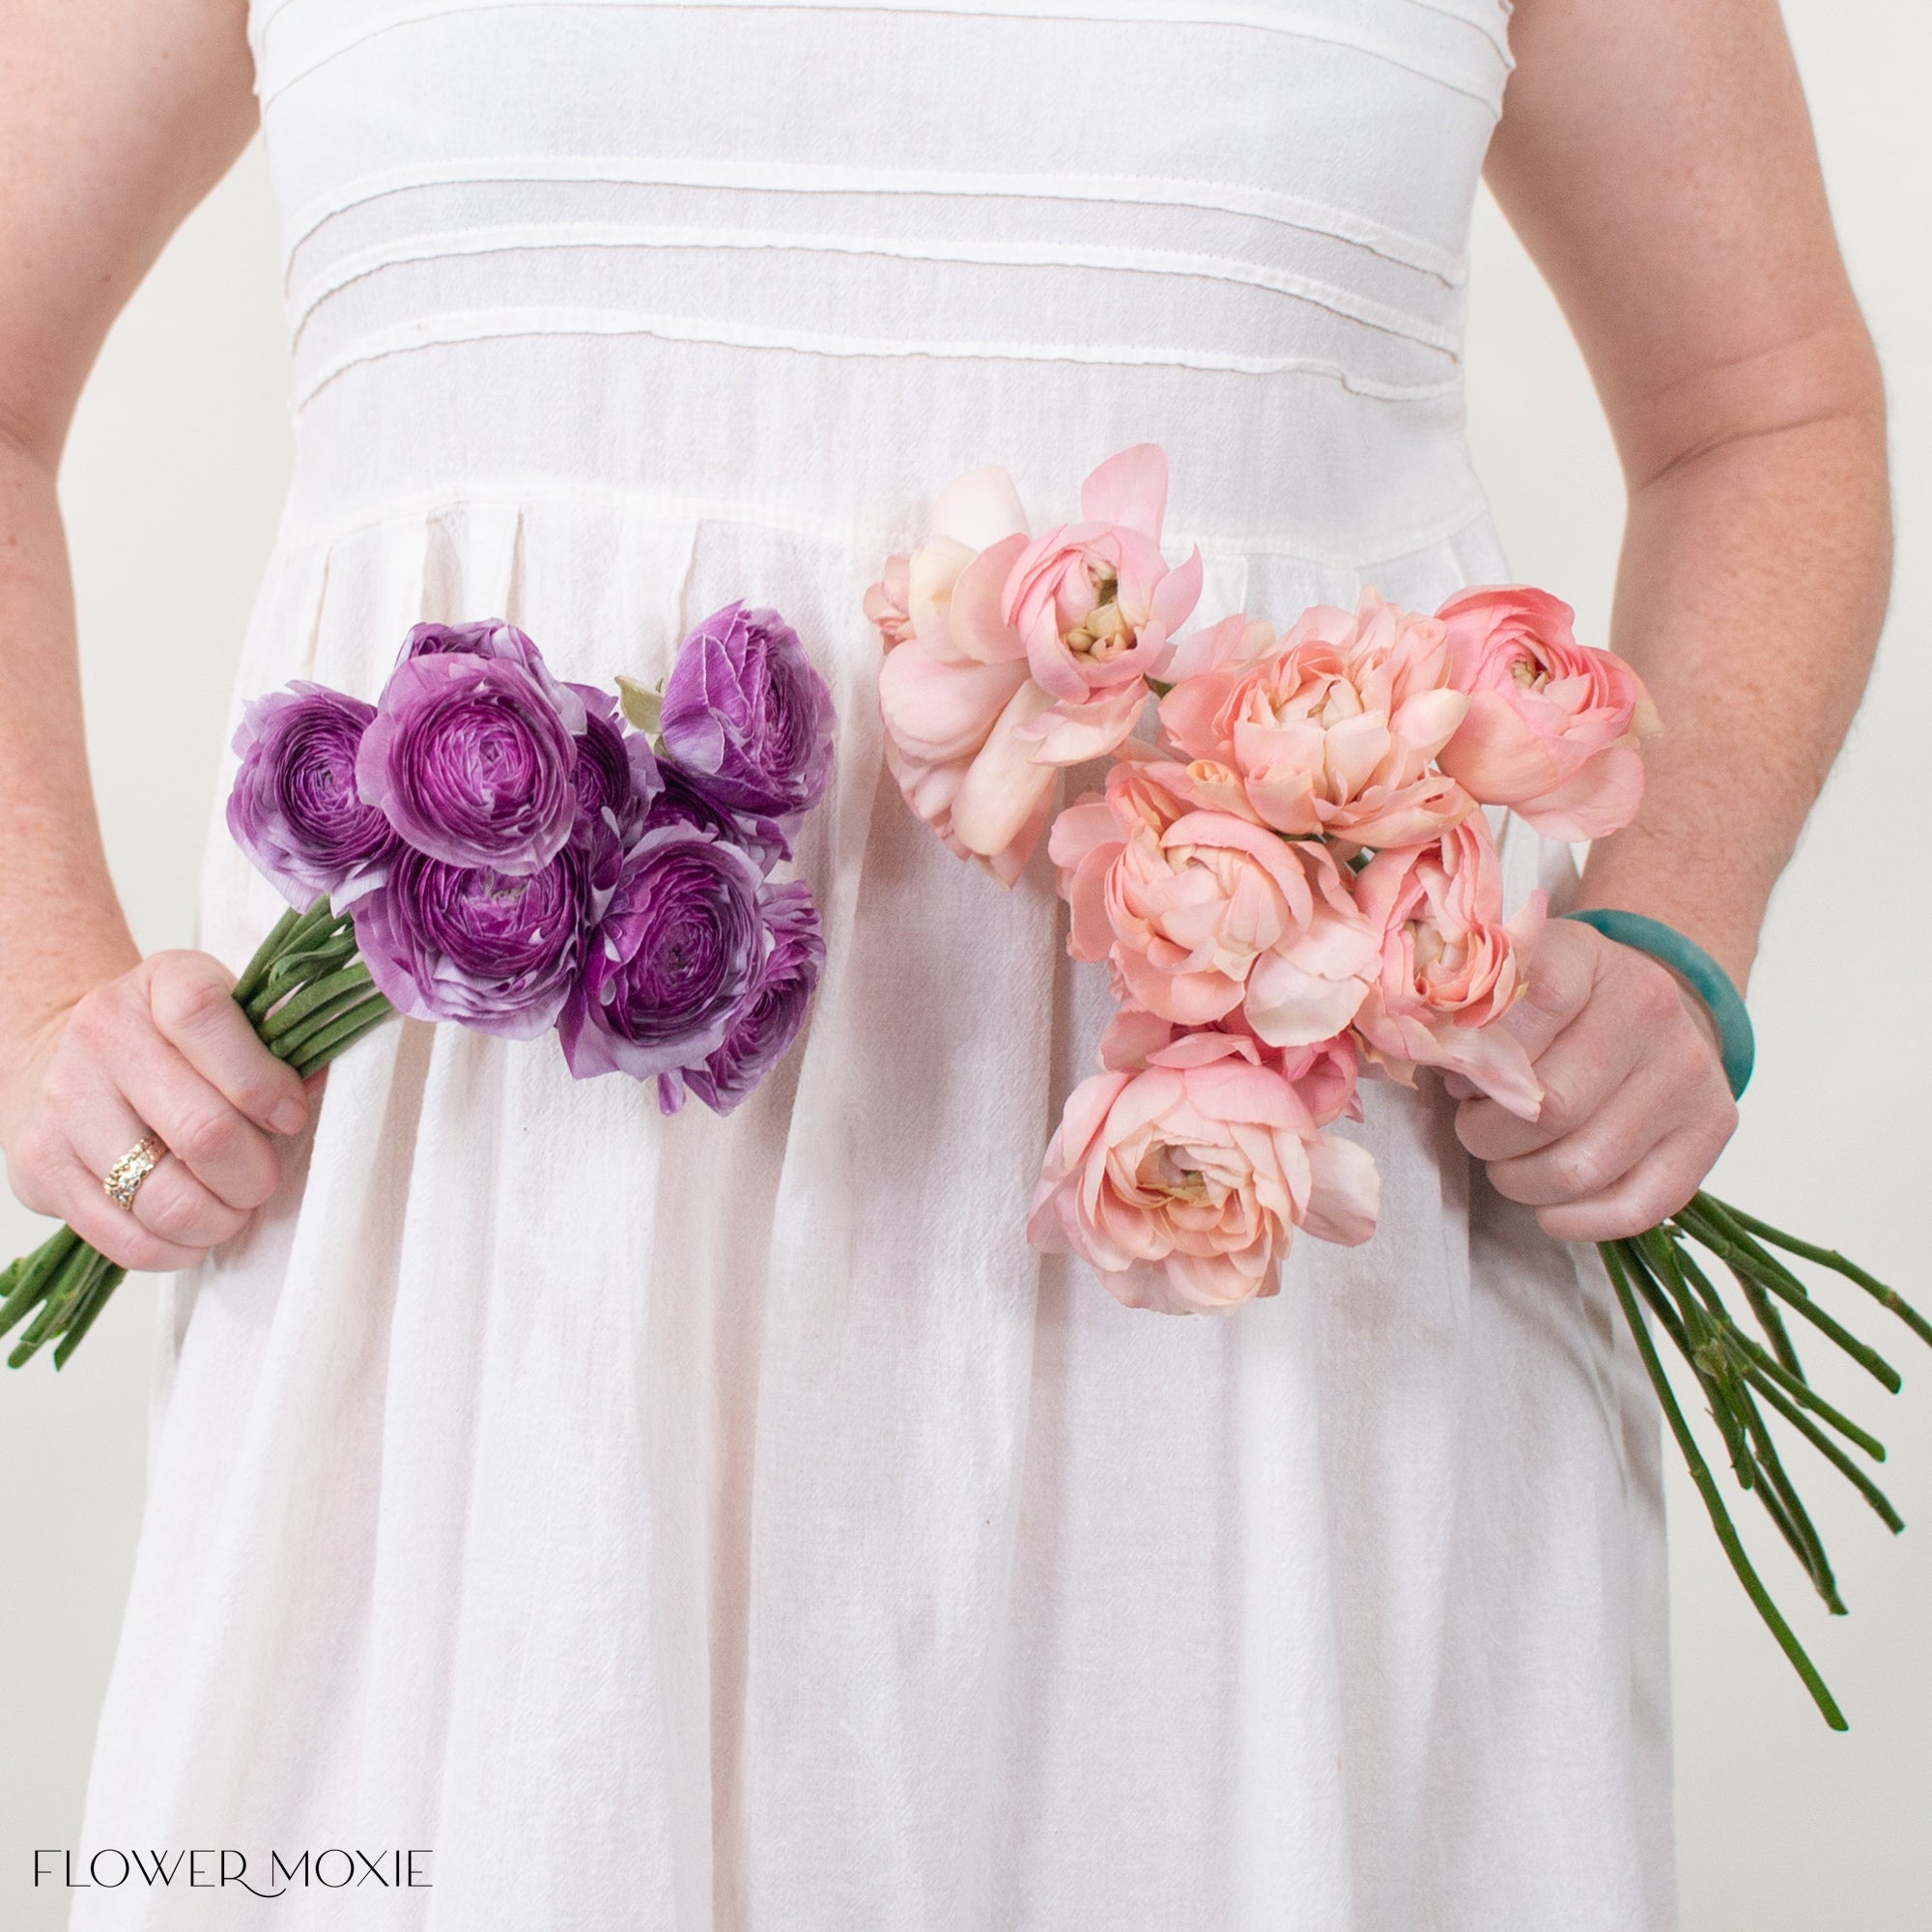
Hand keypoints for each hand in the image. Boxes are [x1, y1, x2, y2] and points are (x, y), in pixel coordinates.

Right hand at [0, 950, 311, 1272]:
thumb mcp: (232, 1018)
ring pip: (167, 1198)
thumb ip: (280, 1046)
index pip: (207, 1019)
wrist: (70, 1060)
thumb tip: (318, 1086)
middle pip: (203, 1131)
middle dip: (255, 1174)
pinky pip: (126, 1239)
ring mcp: (63, 1101)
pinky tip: (193, 1230)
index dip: (262, 1082)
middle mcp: (102, 1034)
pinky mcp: (39, 1165)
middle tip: (264, 1179)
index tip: (291, 1117)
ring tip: (231, 1207)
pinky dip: (177, 1249)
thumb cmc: (179, 1046)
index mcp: (162, 984)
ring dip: (220, 1219)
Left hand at [1452, 918, 1738, 1242]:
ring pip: (1583, 1166)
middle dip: (1488, 1135)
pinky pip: (1636, 1205)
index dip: (1475, 1061)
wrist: (1647, 1003)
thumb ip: (1460, 1014)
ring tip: (1508, 1161)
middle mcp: (1649, 1008)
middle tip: (1476, 1127)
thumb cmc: (1552, 1003)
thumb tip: (1422, 1057)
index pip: (1525, 1014)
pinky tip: (1548, 1207)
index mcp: (1587, 958)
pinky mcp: (1712, 1126)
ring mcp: (1688, 1070)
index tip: (1456, 1076)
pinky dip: (1576, 1220)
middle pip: (1549, 1109)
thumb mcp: (1505, 981)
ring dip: (1522, 1180)